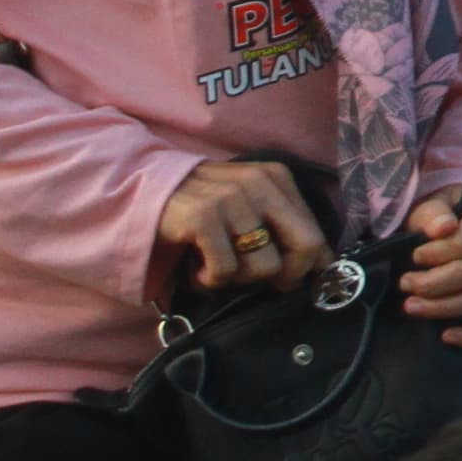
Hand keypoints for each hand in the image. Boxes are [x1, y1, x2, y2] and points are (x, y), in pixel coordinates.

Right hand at [157, 155, 323, 293]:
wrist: (138, 192)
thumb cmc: (200, 207)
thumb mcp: (248, 207)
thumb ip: (282, 228)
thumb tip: (323, 266)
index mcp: (276, 179)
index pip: (316, 232)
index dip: (313, 265)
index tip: (302, 282)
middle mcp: (259, 184)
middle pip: (305, 247)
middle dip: (288, 275)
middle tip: (257, 277)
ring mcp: (231, 199)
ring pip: (264, 266)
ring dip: (239, 277)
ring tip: (217, 262)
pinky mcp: (202, 217)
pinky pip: (226, 271)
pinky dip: (210, 279)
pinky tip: (196, 266)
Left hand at [397, 182, 461, 346]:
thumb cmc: (444, 213)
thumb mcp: (435, 201)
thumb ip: (434, 212)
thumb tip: (442, 228)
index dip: (437, 255)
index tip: (413, 258)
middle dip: (434, 284)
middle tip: (405, 285)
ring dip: (444, 308)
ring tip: (412, 306)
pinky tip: (447, 336)